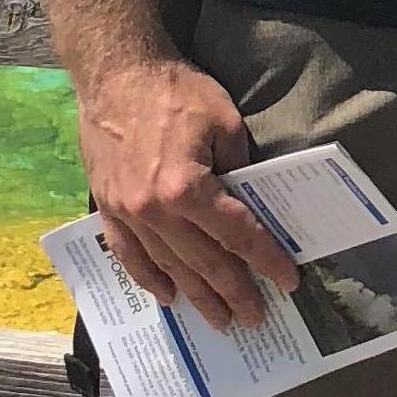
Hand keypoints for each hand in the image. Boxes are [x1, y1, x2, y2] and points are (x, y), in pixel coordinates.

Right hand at [76, 54, 298, 331]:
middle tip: (255, 318)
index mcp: (188, 188)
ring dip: (196, 296)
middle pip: (204, 262)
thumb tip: (253, 203)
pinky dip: (150, 280)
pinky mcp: (108, 211)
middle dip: (234, 292)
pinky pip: (130, 257)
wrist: (117, 77)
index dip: (266, 260)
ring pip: (169, 268)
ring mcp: (128, 216)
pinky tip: (169, 297)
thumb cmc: (177, 92)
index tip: (288, 282)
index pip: (237, 235)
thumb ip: (241, 167)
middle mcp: (155, 211)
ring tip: (219, 320)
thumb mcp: (225, 121)